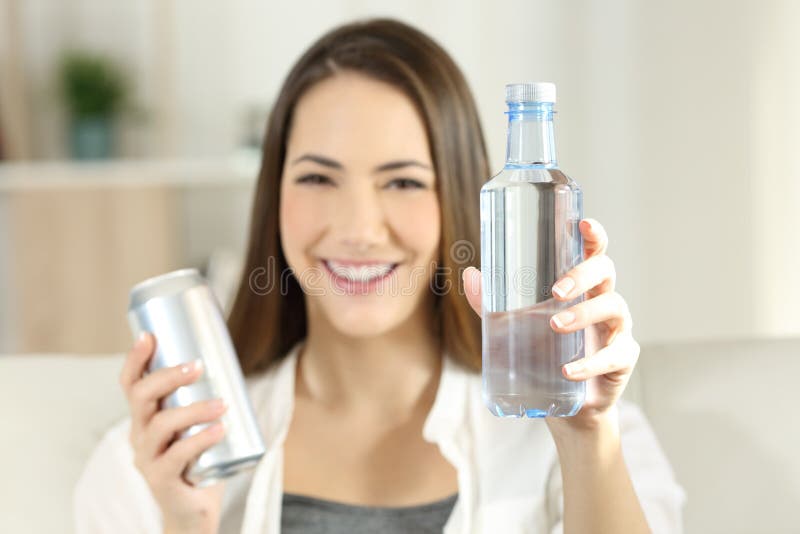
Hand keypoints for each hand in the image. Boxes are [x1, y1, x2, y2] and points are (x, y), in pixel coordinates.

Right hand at [119, 333, 227, 533]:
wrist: (194, 509)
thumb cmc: (199, 459)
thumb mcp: (197, 424)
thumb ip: (207, 397)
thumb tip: (233, 358)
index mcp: (144, 417)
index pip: (130, 384)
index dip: (135, 359)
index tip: (150, 336)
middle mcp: (139, 435)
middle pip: (141, 397)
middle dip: (168, 376)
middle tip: (198, 366)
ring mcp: (147, 459)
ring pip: (161, 425)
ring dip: (193, 409)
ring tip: (221, 403)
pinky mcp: (162, 480)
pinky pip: (177, 456)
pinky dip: (199, 439)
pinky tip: (219, 430)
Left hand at [462, 218, 638, 430]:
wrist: (565, 404)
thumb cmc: (542, 354)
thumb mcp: (513, 328)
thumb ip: (491, 304)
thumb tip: (470, 275)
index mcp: (581, 286)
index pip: (593, 251)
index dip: (593, 234)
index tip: (583, 224)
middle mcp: (603, 299)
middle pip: (605, 271)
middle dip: (582, 275)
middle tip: (556, 290)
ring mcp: (617, 328)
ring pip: (613, 307)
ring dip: (584, 314)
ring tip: (555, 325)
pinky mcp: (623, 359)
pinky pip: (614, 355)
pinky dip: (590, 363)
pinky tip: (567, 371)